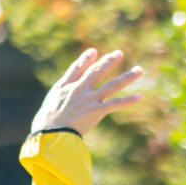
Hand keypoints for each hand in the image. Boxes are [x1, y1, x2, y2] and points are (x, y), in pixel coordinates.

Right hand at [30, 47, 144, 137]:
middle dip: (109, 61)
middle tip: (119, 53)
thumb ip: (59, 99)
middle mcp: (78, 89)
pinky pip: (115, 104)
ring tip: (139, 70)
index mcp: (63, 87)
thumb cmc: (45, 124)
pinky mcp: (96, 111)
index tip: (94, 51)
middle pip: (96, 72)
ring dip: (127, 77)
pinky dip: (128, 101)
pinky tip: (140, 97)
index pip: (76, 68)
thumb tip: (63, 101)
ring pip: (112, 85)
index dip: (85, 59)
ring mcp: (88, 99)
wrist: (50, 133)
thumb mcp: (50, 105)